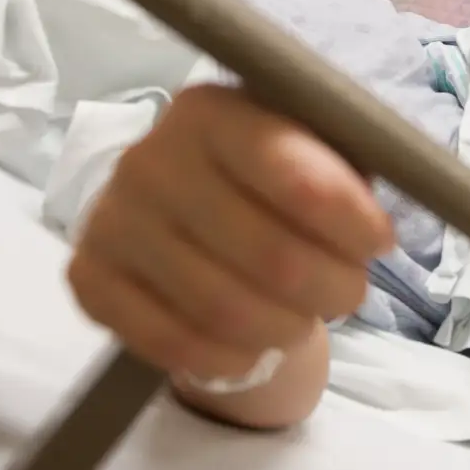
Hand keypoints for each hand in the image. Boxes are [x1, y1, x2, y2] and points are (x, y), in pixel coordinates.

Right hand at [67, 85, 392, 393]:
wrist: (182, 210)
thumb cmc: (266, 176)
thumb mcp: (311, 147)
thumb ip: (346, 169)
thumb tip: (375, 229)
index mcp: (211, 110)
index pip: (294, 176)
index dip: (351, 221)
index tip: (381, 243)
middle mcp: (150, 158)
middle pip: (270, 256)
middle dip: (331, 286)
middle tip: (349, 292)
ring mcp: (111, 219)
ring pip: (226, 309)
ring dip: (286, 327)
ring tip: (303, 318)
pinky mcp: (88, 278)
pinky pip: (171, 343)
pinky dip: (228, 359)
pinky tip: (251, 348)